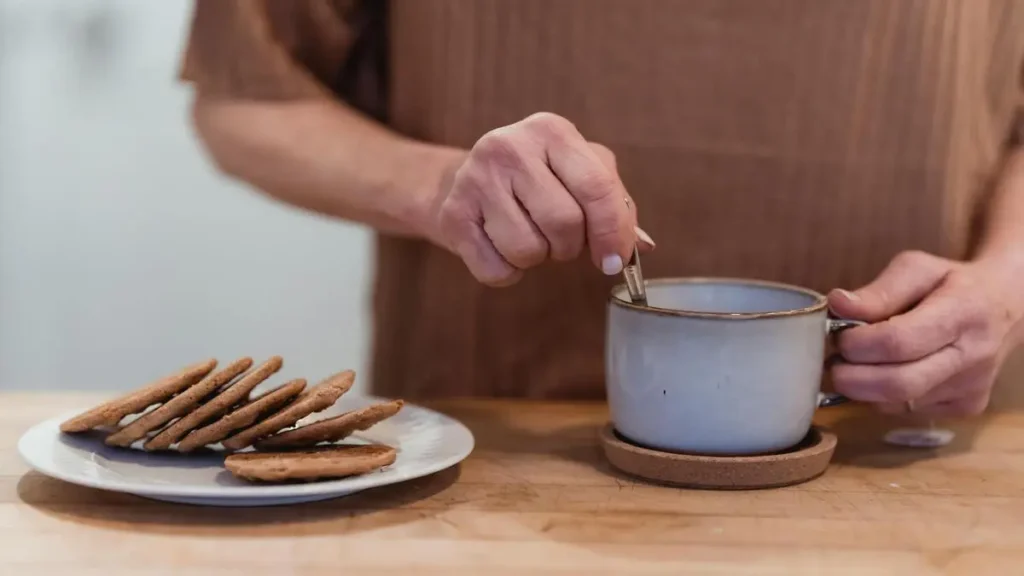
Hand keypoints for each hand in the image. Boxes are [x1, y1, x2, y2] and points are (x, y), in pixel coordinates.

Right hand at [430, 112, 653, 285]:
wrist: (459, 182)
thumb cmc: (533, 181)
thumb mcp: (577, 175)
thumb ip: (614, 205)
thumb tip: (639, 245)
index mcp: (551, 131)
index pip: (596, 187)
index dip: (612, 232)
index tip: (614, 260)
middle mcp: (510, 146)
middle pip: (564, 223)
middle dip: (569, 246)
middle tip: (559, 239)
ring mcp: (475, 179)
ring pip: (528, 250)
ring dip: (536, 259)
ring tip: (527, 236)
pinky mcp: (453, 214)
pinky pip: (497, 270)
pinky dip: (508, 273)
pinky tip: (501, 248)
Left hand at [827, 250, 1023, 416]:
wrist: (1006, 308)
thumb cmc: (952, 283)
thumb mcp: (917, 269)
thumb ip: (878, 291)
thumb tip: (837, 304)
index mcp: (963, 313)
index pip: (897, 342)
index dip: (856, 343)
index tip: (838, 335)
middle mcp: (973, 357)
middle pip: (897, 384)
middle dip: (851, 377)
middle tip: (833, 360)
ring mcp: (971, 389)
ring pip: (897, 404)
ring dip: (862, 387)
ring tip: (857, 362)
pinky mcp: (966, 408)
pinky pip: (907, 411)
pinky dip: (882, 396)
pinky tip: (885, 372)